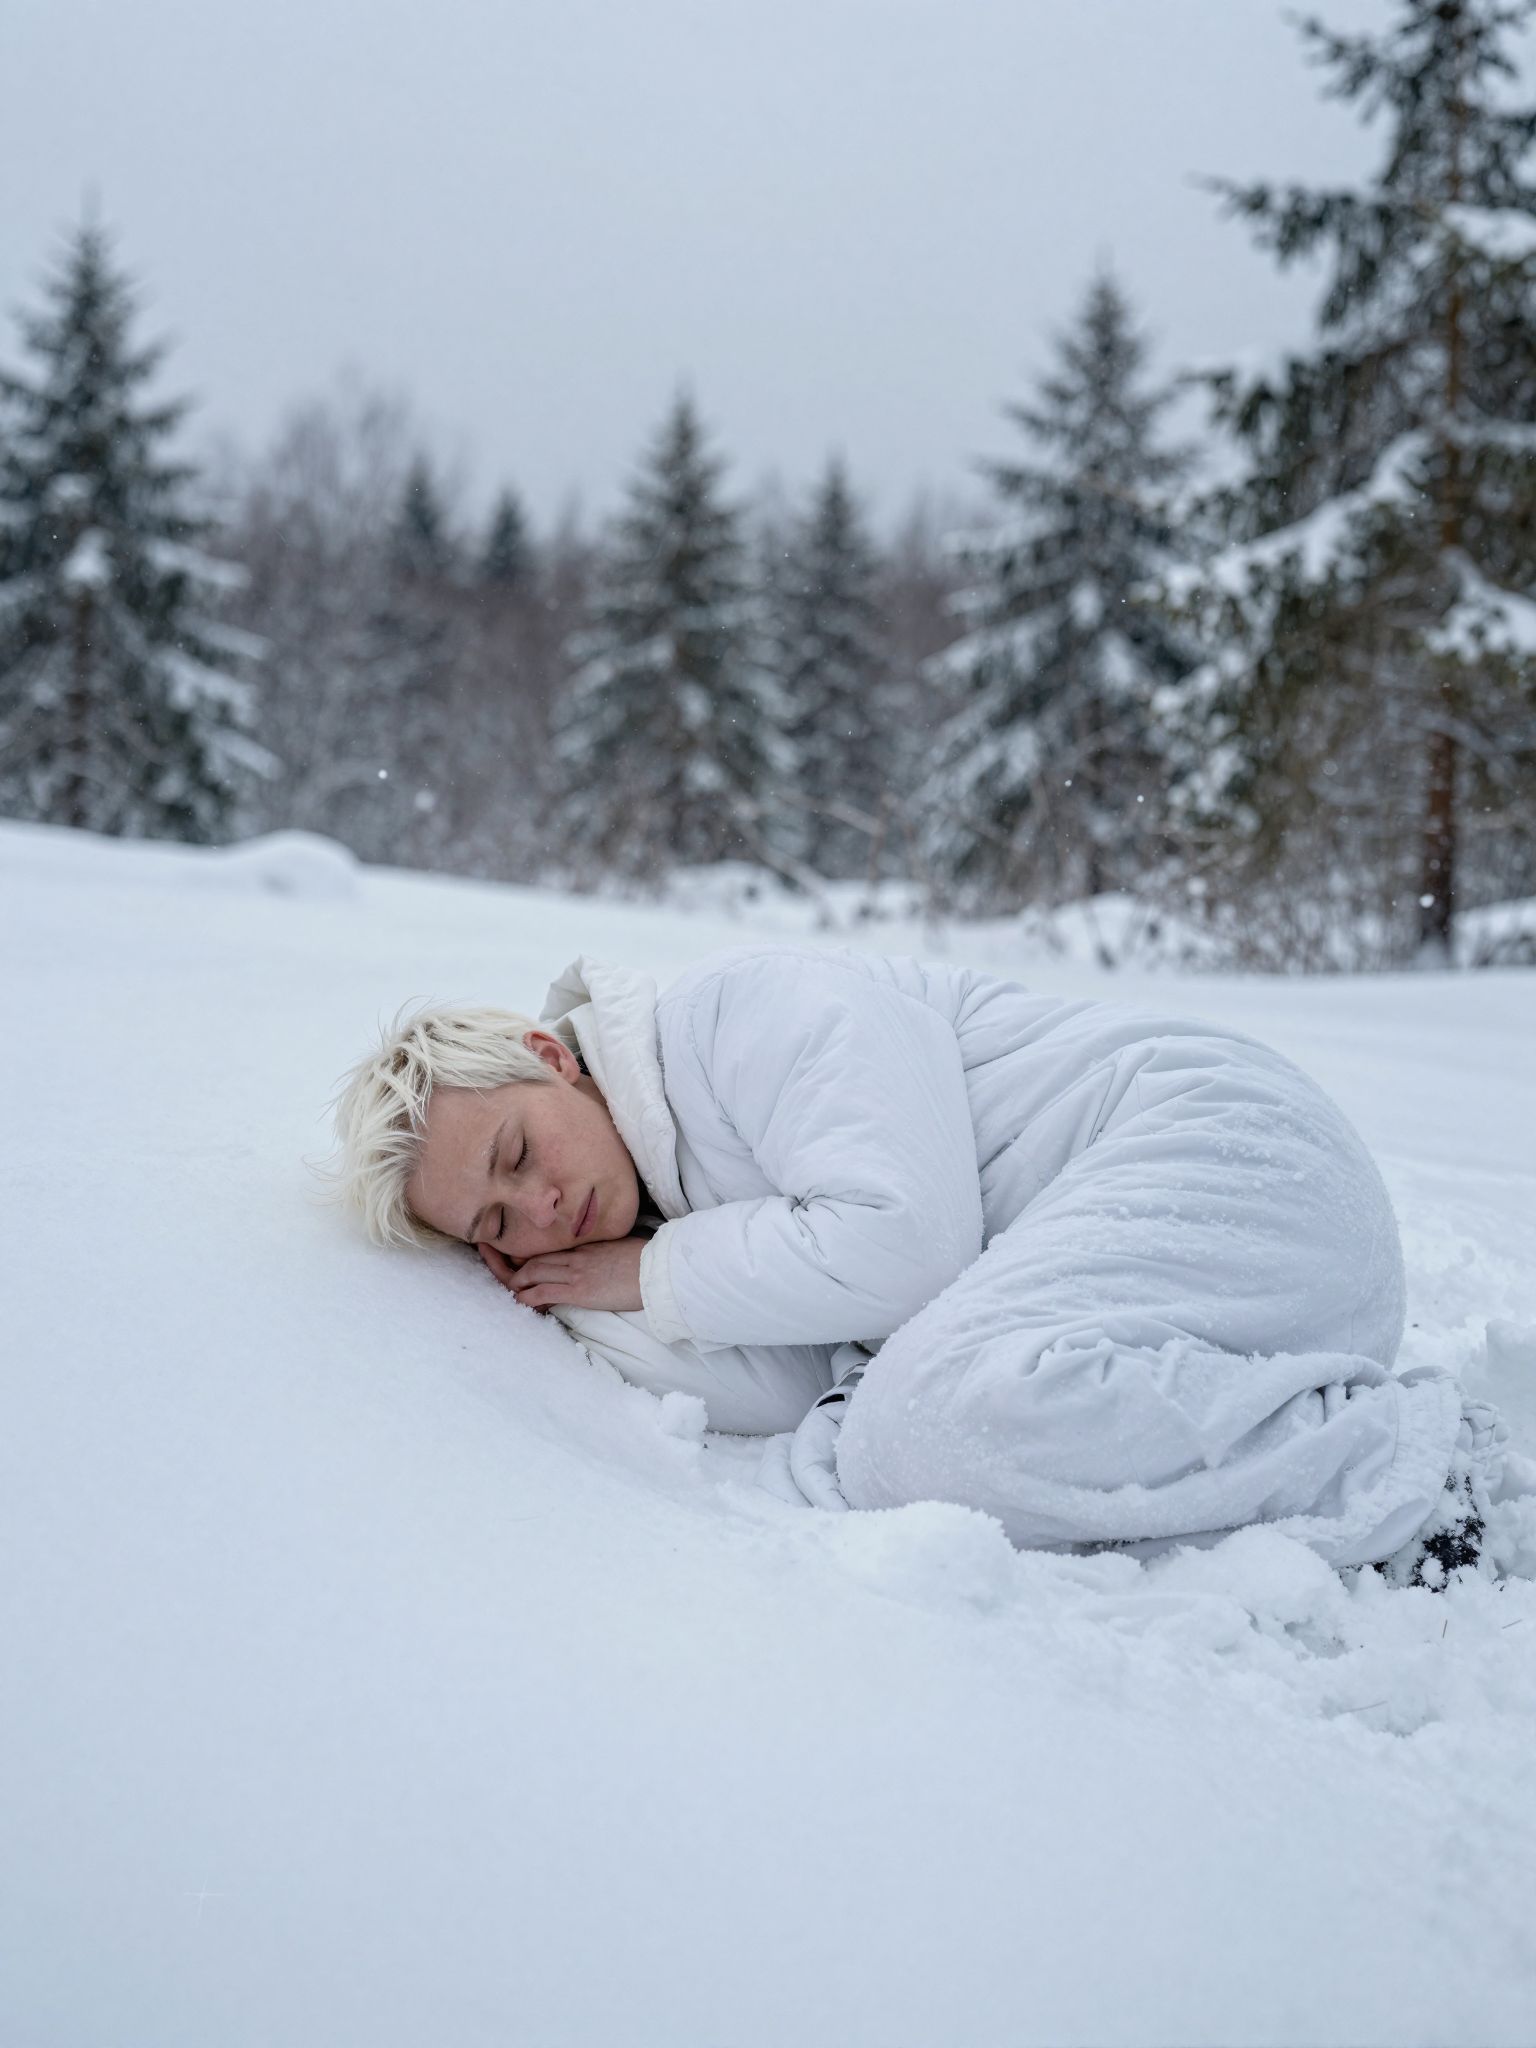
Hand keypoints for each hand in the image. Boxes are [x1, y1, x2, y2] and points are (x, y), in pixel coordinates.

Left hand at [477, 1234, 645, 1313]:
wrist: (657, 1270)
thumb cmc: (647, 1260)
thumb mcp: (622, 1248)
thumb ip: (606, 1251)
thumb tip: (605, 1257)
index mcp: (586, 1245)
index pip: (550, 1248)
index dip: (529, 1252)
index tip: (515, 1255)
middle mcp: (576, 1255)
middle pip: (535, 1257)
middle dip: (511, 1262)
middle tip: (495, 1263)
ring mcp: (576, 1272)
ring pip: (534, 1272)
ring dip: (515, 1280)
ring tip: (507, 1287)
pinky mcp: (579, 1290)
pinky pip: (544, 1291)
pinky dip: (528, 1296)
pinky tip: (519, 1302)